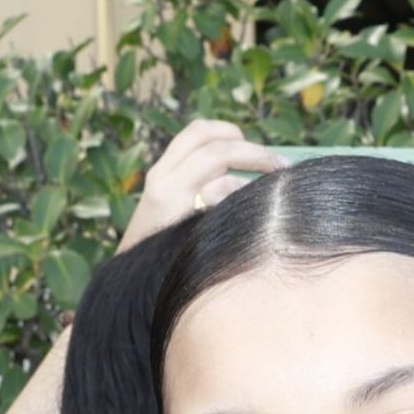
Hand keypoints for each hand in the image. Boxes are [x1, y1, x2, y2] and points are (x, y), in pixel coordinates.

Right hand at [125, 118, 286, 250]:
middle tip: (280, 163)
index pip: (197, 132)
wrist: (133, 283)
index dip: (228, 131)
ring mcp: (172, 197)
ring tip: (277, 179)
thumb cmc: (164, 249)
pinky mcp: (184, 219)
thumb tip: (254, 173)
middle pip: (214, 144)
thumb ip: (198, 187)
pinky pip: (221, 194)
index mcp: (161, 171)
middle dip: (253, 149)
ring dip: (255, 164)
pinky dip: (244, 191)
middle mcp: (164, 178)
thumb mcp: (170, 210)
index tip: (250, 143)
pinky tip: (260, 203)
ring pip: (218, 159)